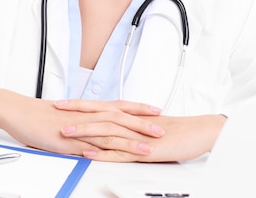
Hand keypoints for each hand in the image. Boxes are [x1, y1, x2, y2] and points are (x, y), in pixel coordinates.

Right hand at [0, 84, 163, 158]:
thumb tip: (98, 126)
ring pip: (109, 134)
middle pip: (120, 119)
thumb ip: (86, 120)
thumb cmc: (41, 114)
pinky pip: (87, 147)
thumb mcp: (69, 115)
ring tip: (147, 147)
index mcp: (89, 109)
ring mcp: (78, 129)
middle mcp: (87, 116)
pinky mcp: (67, 141)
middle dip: (142, 125)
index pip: (119, 106)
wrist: (19, 111)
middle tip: (161, 129)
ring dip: (130, 141)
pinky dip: (103, 152)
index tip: (156, 110)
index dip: (138, 109)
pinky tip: (115, 158)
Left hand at [56, 99, 226, 161]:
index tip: (62, 102)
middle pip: (99, 114)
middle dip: (75, 112)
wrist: (199, 132)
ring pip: (106, 131)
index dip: (80, 104)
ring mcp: (136, 136)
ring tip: (65, 132)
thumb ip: (130, 127)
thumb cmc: (176, 130)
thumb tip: (114, 129)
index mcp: (131, 115)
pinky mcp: (144, 150)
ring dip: (84, 131)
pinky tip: (89, 153)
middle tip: (55, 110)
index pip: (101, 106)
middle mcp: (131, 122)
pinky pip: (120, 152)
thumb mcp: (148, 127)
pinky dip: (103, 152)